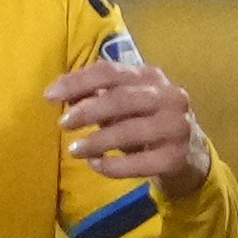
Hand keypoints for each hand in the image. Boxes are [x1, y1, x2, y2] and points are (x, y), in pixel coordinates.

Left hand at [51, 38, 205, 192]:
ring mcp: (177, 127)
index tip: (49, 97)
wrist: (188, 154)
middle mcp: (169, 97)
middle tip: (63, 124)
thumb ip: (94, 95)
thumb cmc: (144, 122)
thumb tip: (58, 92)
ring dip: (97, 140)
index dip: (78, 82)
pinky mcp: (176, 156)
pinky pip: (140, 163)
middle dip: (88, 111)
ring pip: (132, 130)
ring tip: (74, 150)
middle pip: (123, 98)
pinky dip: (113, 166)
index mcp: (150, 77)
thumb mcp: (121, 104)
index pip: (110, 72)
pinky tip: (96, 164)